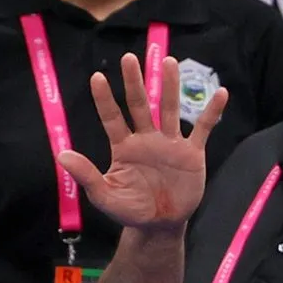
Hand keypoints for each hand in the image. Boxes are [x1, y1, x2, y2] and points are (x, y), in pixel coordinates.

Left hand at [59, 53, 228, 232]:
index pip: (112, 118)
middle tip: (129, 57)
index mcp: (124, 148)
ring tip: (169, 61)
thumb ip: (86, 174)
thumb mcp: (104, 195)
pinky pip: (203, 128)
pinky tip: (221, 93)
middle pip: (139, 105)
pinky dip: (211, 112)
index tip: (97, 77)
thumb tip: (61, 155)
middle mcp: (146, 139)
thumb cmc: (129, 210)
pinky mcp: (191, 153)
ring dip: (170, 86)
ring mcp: (170, 144)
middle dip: (134, 82)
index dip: (104, 99)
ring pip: (169, 109)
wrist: (158, 225)